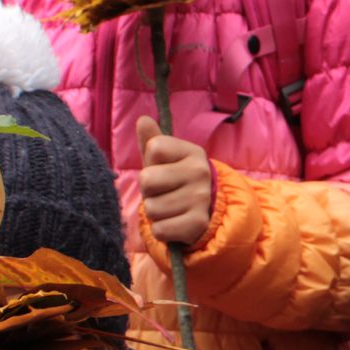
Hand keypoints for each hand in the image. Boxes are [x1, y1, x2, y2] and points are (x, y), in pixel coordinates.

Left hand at [133, 116, 214, 246]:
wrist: (207, 211)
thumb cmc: (177, 180)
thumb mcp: (166, 159)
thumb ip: (152, 140)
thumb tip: (142, 120)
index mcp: (192, 152)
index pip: (153, 148)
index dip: (151, 162)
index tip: (163, 169)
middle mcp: (200, 172)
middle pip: (147, 180)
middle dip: (148, 190)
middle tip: (163, 192)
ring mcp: (200, 198)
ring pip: (151, 208)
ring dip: (155, 212)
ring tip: (170, 208)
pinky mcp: (197, 223)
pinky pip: (159, 229)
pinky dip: (161, 229)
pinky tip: (174, 222)